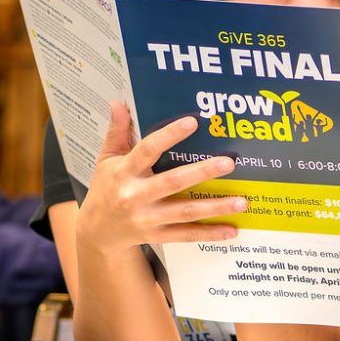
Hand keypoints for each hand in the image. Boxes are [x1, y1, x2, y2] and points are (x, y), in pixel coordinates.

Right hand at [75, 102, 247, 252]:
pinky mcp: (158, 236)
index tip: (192, 122)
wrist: (98, 231)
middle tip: (228, 163)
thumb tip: (119, 103)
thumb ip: (117, 132)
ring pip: (186, 212)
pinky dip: (210, 234)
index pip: (147, 150)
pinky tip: (232, 229)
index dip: (169, 135)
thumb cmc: (106, 189)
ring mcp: (148, 219)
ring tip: (242, 200)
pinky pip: (187, 235)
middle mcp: (135, 197)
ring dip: (215, 207)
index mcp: (124, 172)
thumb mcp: (106, 159)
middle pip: (172, 183)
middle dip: (202, 173)